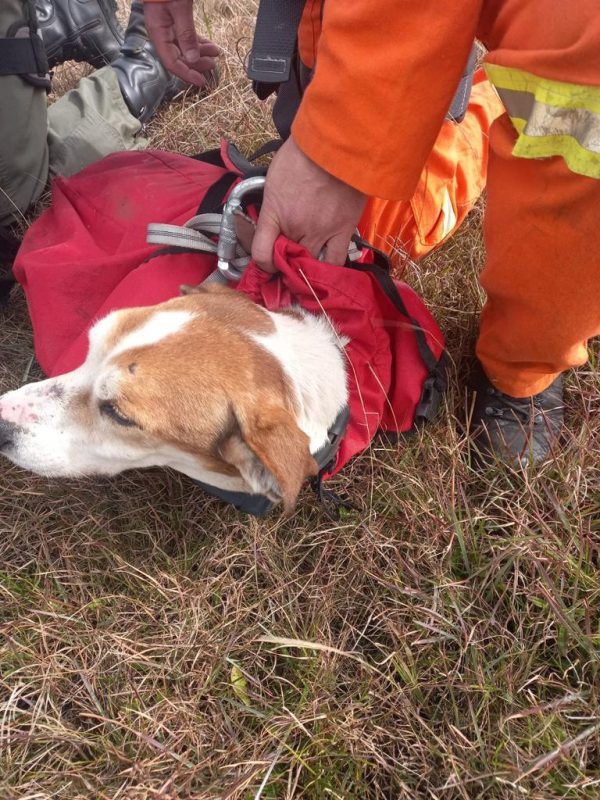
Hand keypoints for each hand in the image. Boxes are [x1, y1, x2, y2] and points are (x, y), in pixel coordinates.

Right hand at [143, 0, 219, 86]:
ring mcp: (167, 25)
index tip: (201, 81)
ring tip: (216, 53)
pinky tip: (209, 45)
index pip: (172, 62)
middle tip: (213, 64)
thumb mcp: (179, 7)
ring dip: (200, 52)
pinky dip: (198, 42)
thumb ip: (186, 33)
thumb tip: (192, 58)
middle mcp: (161, 31)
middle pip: (179, 56)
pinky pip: (186, 36)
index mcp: (158, 31)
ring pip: (184, 47)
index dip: (187, 73)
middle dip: (197, 63)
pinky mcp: (174, 19)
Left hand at [252, 136, 366, 271]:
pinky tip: (325, 264)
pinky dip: (328, 267)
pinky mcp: (344, 230)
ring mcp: (321, 231)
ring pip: (310, 266)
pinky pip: (335, 261)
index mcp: (275, 212)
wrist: (335, 142)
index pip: (260, 254)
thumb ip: (271, 205)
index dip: (262, 264)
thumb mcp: (273, 178)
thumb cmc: (302, 153)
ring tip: (307, 262)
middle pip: (286, 263)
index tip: (267, 262)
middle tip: (289, 260)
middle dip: (285, 265)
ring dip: (306, 267)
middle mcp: (296, 227)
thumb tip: (270, 222)